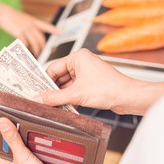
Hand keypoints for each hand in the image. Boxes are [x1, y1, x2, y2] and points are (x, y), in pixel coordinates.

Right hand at [0, 3, 60, 56]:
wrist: (0, 11)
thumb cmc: (9, 15)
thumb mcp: (21, 18)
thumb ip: (27, 25)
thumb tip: (29, 34)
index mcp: (32, 20)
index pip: (46, 25)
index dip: (54, 30)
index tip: (61, 33)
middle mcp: (31, 24)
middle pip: (41, 38)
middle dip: (42, 46)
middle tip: (42, 52)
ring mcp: (25, 28)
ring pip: (34, 42)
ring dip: (36, 50)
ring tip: (36, 54)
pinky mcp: (18, 33)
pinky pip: (25, 43)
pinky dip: (26, 48)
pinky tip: (25, 51)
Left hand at [0, 117, 71, 163]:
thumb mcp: (21, 157)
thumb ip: (12, 139)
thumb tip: (1, 122)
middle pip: (11, 144)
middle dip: (13, 132)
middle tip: (13, 118)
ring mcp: (29, 163)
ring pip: (26, 145)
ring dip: (27, 136)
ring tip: (27, 122)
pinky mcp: (42, 161)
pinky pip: (38, 147)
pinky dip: (39, 140)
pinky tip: (40, 133)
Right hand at [35, 49, 163, 114]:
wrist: (128, 97)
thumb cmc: (109, 89)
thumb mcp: (77, 94)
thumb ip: (55, 97)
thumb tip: (38, 99)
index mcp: (78, 57)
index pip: (53, 67)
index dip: (44, 81)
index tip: (35, 91)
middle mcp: (82, 62)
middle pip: (59, 77)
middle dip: (52, 90)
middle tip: (40, 101)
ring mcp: (87, 73)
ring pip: (67, 84)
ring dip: (60, 95)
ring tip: (50, 106)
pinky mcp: (91, 83)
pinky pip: (74, 89)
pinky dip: (69, 97)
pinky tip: (63, 106)